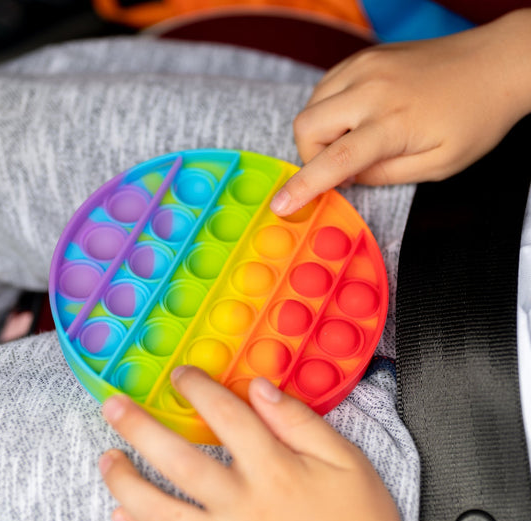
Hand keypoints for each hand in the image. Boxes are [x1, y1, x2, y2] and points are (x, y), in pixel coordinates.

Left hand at [98, 366, 412, 520]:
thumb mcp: (345, 459)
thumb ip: (298, 420)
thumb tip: (258, 387)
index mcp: (275, 472)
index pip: (225, 416)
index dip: (197, 388)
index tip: (180, 375)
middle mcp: (243, 510)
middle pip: (177, 460)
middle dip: (138, 427)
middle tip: (112, 406)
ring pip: (159, 515)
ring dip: (124, 483)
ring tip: (107, 458)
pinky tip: (122, 520)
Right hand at [270, 9, 530, 215]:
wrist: (498, 63)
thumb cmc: (475, 118)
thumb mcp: (438, 166)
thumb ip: (386, 175)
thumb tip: (349, 178)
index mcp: (392, 122)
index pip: (333, 160)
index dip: (302, 187)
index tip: (280, 205)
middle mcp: (371, 88)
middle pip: (307, 127)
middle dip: (311, 156)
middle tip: (341, 168)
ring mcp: (366, 67)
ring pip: (311, 105)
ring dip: (320, 133)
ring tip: (354, 141)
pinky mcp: (365, 57)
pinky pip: (325, 88)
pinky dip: (329, 110)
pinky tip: (355, 119)